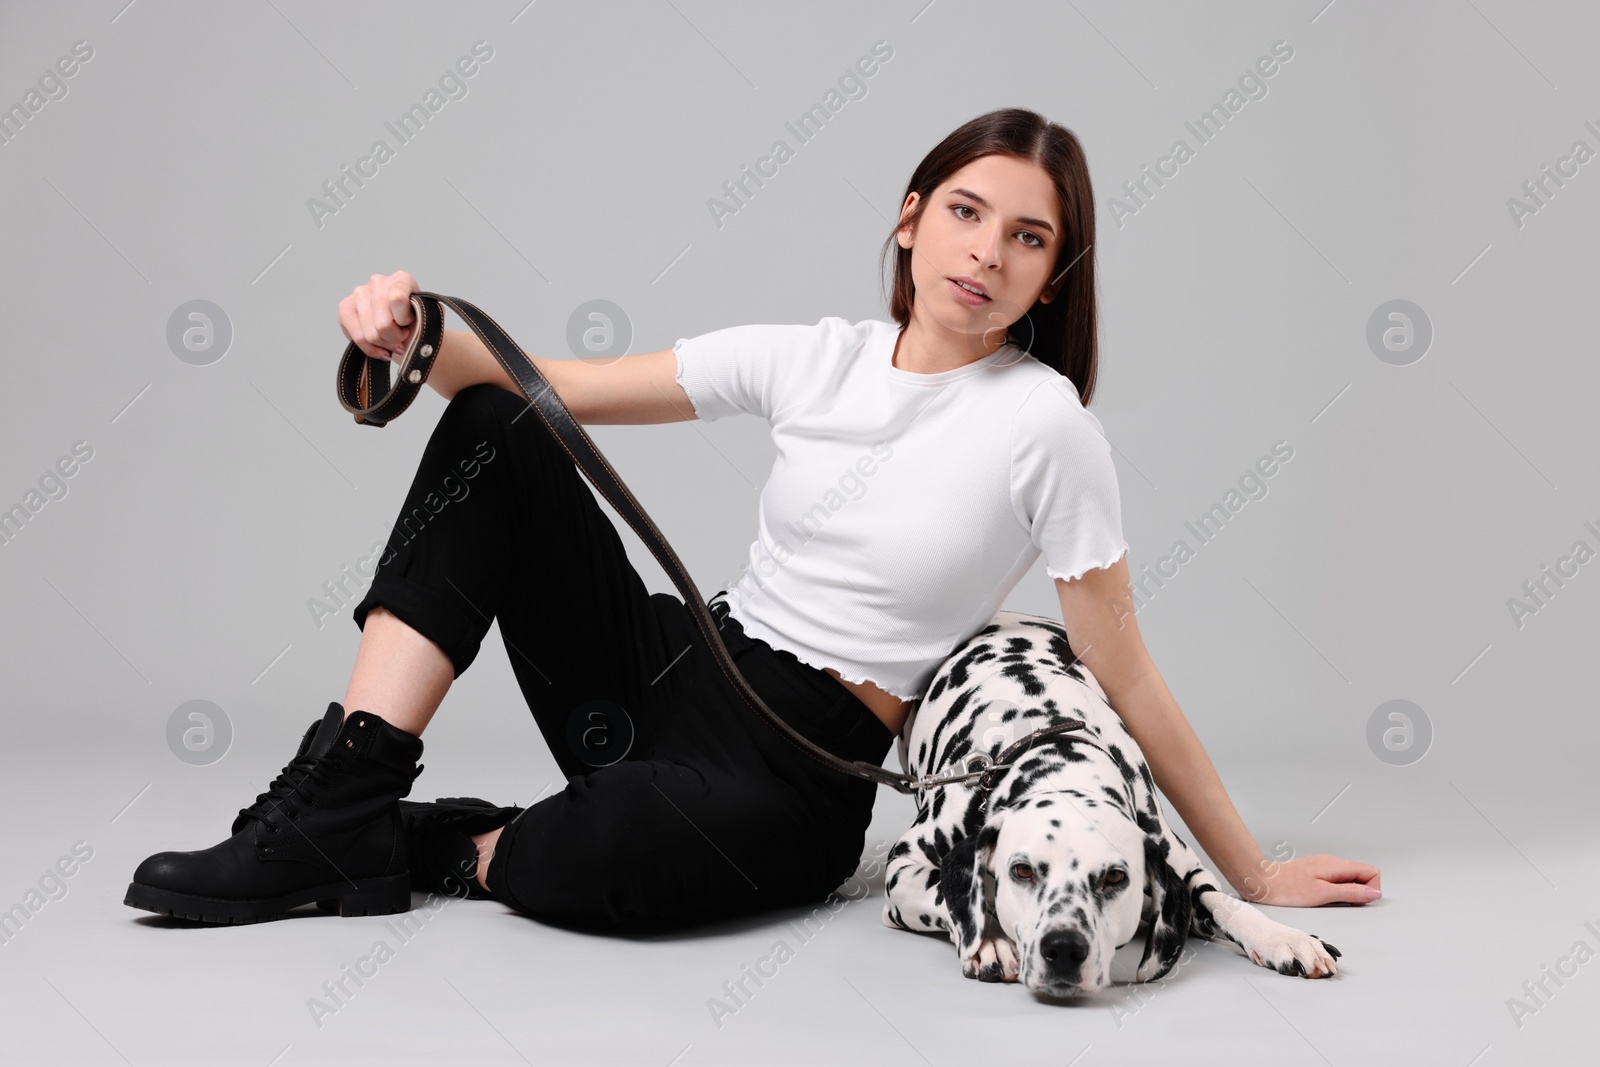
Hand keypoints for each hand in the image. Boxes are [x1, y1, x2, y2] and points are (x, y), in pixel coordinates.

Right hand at [338, 270, 420, 360]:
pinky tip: (381, 349)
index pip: (397, 298)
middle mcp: (378, 281)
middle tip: (402, 337)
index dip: (404, 319)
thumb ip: (430, 316)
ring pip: (371, 334)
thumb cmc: (416, 322)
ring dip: (385, 344)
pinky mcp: (345, 307)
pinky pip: (357, 338)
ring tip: (392, 341)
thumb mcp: (428, 318)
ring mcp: (359, 293)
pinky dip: (372, 350)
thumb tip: (427, 319)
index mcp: (401, 279)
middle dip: (395, 338)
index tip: (409, 323)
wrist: (402, 329)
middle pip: (382, 324)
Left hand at [1238, 853, 1381, 906]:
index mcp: (1337, 865)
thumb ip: (1351, 892)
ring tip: (1328, 899)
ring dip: (1347, 892)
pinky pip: (1337, 880)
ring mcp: (1325, 866)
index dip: (1370, 889)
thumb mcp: (1324, 894)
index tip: (1357, 901)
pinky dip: (1335, 890)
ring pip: (1349, 878)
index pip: (1371, 872)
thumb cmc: (1289, 888)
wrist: (1264, 881)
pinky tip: (1321, 897)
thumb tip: (1375, 893)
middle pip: (1362, 875)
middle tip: (1340, 901)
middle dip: (1359, 892)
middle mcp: (1333, 862)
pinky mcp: (1317, 871)